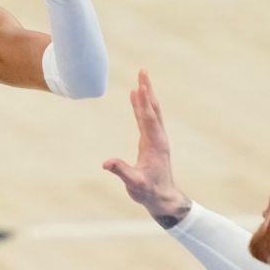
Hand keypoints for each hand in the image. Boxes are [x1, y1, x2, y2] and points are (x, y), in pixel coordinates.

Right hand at [103, 70, 191, 225]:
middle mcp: (158, 137)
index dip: (143, 103)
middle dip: (147, 89)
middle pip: (153, 108)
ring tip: (141, 78)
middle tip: (143, 71)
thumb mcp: (134, 183)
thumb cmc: (149, 192)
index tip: (139, 86)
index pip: (149, 118)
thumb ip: (121, 171)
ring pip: (152, 111)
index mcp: (155, 144)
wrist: (163, 198)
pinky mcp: (152, 140)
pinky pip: (147, 118)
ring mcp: (156, 138)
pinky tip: (136, 96)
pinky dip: (141, 105)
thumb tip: (106, 163)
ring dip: (146, 94)